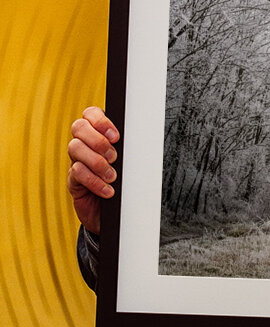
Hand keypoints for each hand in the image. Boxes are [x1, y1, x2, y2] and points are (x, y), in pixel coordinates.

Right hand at [67, 107, 119, 233]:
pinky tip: (108, 190)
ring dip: (96, 162)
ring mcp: (76, 160)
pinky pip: (77, 173)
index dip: (100, 120)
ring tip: (112, 176)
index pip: (90, 113)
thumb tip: (140, 137)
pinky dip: (94, 181)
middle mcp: (84, 144)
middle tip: (114, 157)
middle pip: (78, 127)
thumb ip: (129, 148)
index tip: (116, 136)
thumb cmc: (126, 182)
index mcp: (98, 133)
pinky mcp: (73, 180)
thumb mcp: (129, 162)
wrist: (116, 212)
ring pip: (75, 148)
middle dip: (98, 140)